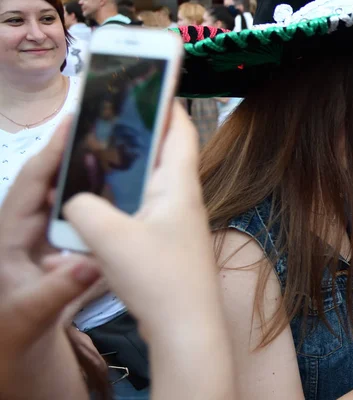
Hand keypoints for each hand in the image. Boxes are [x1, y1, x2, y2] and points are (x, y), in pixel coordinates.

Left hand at [0, 118, 100, 396]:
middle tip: (110, 128)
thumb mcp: (29, 315)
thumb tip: (90, 264)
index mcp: (9, 234)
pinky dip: (104, 201)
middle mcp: (28, 226)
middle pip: (52, 179)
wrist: (20, 345)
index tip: (76, 123)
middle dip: (77, 152)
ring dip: (94, 173)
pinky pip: (85, 215)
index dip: (52, 152)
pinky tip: (128, 192)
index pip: (30, 182)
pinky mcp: (66, 244)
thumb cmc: (13, 329)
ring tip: (124, 151)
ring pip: (70, 194)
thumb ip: (56, 291)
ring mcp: (49, 234)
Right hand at [56, 103, 217, 338]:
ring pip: (153, 183)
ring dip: (130, 170)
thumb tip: (75, 199)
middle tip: (108, 120)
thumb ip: (84, 208)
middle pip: (164, 153)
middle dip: (140, 134)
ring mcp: (178, 223)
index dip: (166, 103)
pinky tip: (104, 207)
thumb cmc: (160, 279)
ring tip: (99, 159)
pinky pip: (147, 210)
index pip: (180, 129)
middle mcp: (183, 199)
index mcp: (178, 185)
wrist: (186, 330)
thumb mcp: (110, 237)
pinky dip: (127, 200)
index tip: (146, 84)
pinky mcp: (169, 244)